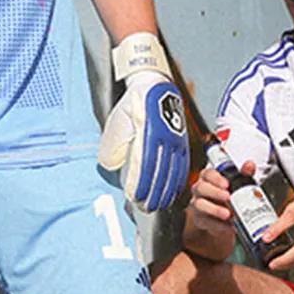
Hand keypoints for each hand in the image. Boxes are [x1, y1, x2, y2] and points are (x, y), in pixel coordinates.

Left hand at [96, 34, 189, 211]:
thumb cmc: (132, 104)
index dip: (140, 184)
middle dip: (153, 192)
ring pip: (172, 170)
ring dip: (166, 190)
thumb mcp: (116, 121)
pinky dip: (178, 179)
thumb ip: (113, 144)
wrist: (153, 85)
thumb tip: (111, 165)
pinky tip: (175, 189)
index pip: (143, 164)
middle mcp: (164, 137)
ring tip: (160, 203)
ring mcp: (175, 139)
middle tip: (146, 208)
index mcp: (147, 132)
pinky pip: (182, 164)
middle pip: (159, 171)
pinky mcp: (181, 140)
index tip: (135, 197)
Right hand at [181, 163, 237, 259]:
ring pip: (199, 204)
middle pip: (200, 187)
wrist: (226, 218)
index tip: (227, 184)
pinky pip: (205, 222)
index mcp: (209, 178)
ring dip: (214, 209)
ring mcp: (198, 205)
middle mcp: (200, 190)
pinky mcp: (200, 220)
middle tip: (228, 197)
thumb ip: (244, 174)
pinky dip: (218, 225)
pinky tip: (228, 226)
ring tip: (228, 214)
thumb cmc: (230, 196)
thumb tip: (250, 165)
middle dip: (214, 192)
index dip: (216, 178)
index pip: (207, 173)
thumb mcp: (239, 184)